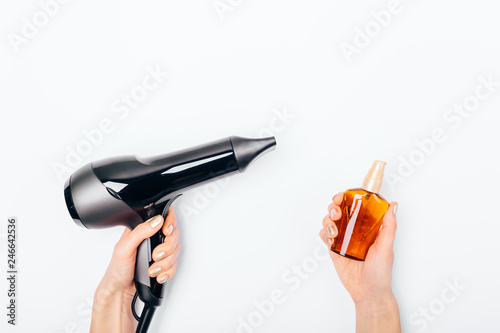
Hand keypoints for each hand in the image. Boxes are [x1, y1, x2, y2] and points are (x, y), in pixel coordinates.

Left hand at [90, 207, 179, 332]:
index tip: (166, 232)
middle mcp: (152, 238)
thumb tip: (156, 221)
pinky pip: (174, 264)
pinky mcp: (163, 263)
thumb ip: (140, 232)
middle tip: (155, 255)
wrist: (119, 290)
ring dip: (165, 263)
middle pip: (173, 235)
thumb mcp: (124, 247)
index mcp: (142, 229)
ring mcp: (159, 250)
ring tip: (153, 269)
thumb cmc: (117, 269)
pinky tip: (158, 274)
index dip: (170, 222)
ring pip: (175, 251)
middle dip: (167, 248)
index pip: (163, 217)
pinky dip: (168, 271)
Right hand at [319, 192, 399, 332]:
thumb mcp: (387, 247)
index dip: (347, 197)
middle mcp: (354, 231)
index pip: (355, 206)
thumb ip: (389, 227)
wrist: (368, 293)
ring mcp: (343, 239)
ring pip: (330, 221)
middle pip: (339, 210)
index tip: (344, 195)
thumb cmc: (381, 272)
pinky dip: (324, 233)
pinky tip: (330, 238)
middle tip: (336, 211)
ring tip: (334, 229)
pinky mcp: (334, 250)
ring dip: (328, 219)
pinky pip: (324, 236)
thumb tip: (393, 205)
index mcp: (367, 227)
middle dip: (334, 206)